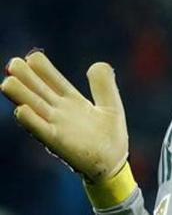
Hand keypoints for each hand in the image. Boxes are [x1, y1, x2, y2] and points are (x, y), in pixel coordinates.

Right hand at [1, 51, 128, 182]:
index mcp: (72, 102)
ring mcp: (58, 127)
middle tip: (12, 63)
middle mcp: (60, 113)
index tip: (32, 56)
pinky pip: (43, 131)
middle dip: (26, 78)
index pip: (54, 82)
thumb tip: (97, 64)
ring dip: (21, 96)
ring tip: (7, 82)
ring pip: (35, 108)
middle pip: (40, 92)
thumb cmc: (110, 135)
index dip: (44, 70)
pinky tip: (21, 110)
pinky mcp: (59, 143)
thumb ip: (104, 85)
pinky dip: (32, 122)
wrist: (113, 162)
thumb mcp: (111, 104)